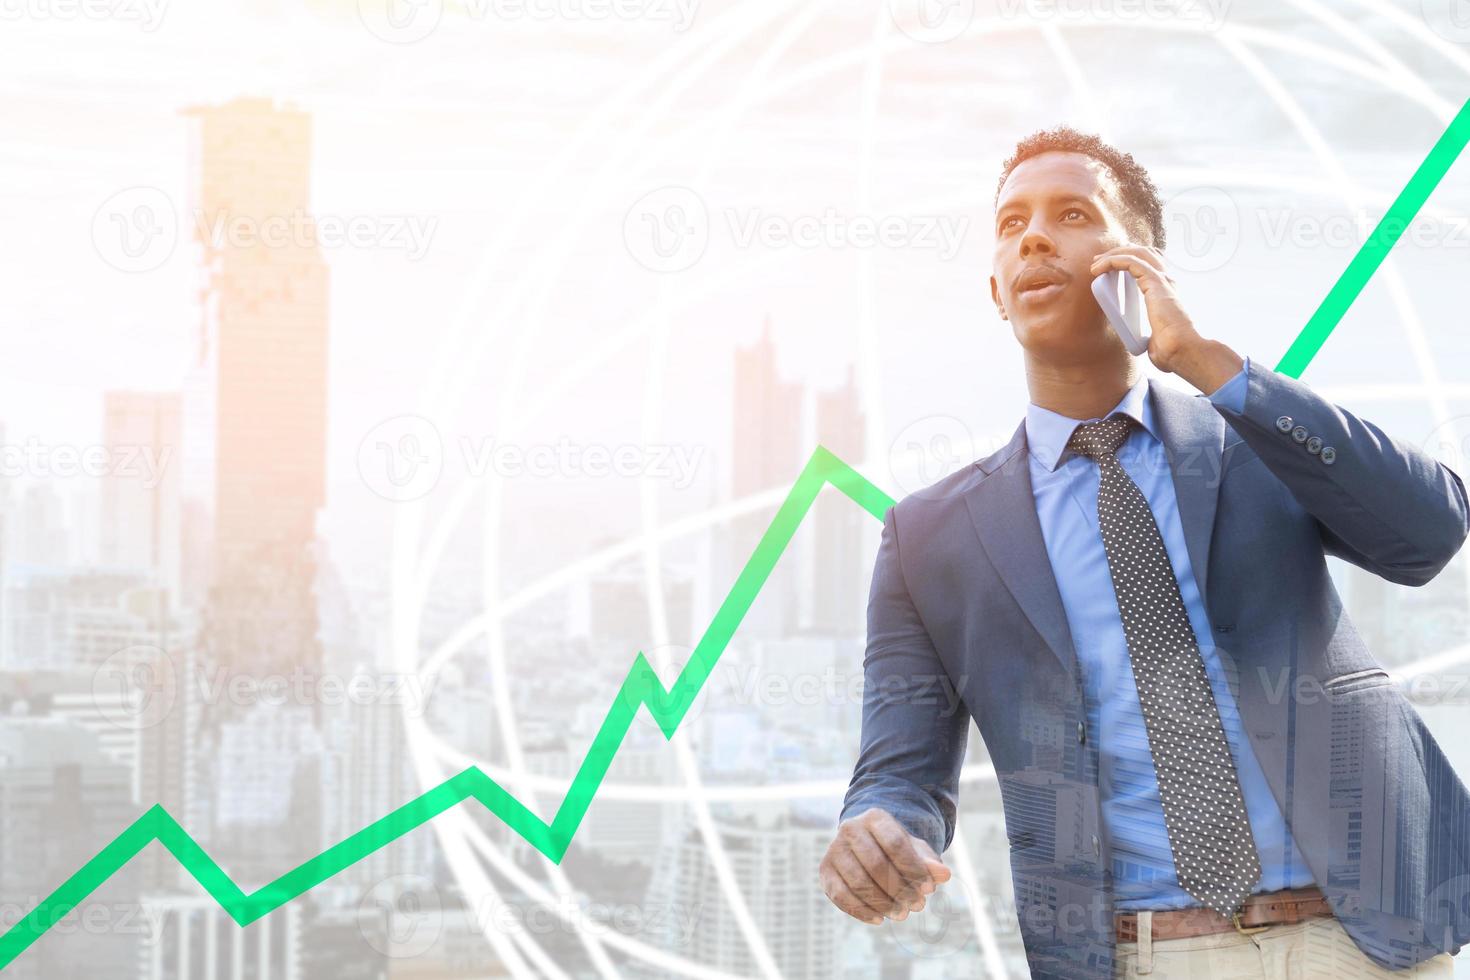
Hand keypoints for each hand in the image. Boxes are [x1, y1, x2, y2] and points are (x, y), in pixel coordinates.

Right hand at [819, 808, 951, 925]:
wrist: (866, 844)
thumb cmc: (895, 849)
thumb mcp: (915, 850)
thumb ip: (929, 861)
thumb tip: (944, 875)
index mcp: (875, 817)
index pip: (895, 844)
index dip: (914, 869)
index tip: (929, 890)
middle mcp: (850, 829)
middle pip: (876, 865)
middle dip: (900, 890)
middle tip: (916, 907)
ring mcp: (834, 849)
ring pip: (859, 882)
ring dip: (883, 904)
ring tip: (901, 914)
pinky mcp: (825, 870)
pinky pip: (841, 896)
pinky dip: (861, 911)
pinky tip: (879, 919)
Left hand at [1089, 244, 1205, 374]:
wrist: (1182, 350)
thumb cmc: (1171, 350)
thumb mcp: (1153, 338)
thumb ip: (1149, 335)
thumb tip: (1145, 343)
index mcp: (1167, 292)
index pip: (1151, 265)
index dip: (1130, 261)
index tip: (1108, 268)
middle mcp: (1167, 281)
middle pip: (1144, 253)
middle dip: (1119, 253)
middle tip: (1098, 261)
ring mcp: (1163, 279)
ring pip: (1137, 253)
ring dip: (1114, 254)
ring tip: (1096, 263)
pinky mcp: (1155, 281)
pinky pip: (1131, 261)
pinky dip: (1113, 261)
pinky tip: (1099, 268)